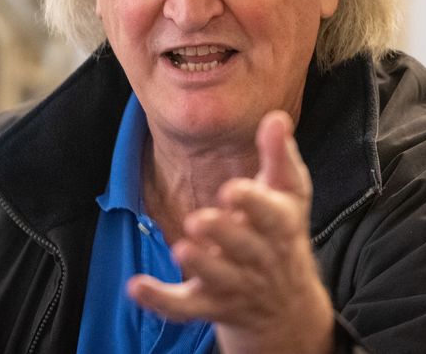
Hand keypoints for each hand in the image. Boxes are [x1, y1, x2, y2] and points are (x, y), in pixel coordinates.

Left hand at [127, 110, 334, 353]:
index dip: (252, 204)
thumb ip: (278, 155)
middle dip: (223, 235)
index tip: (230, 189)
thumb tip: (276, 116)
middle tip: (199, 220)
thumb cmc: (282, 234)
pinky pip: (185, 308)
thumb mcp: (289, 193)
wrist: (287, 306)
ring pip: (218, 279)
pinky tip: (136, 287)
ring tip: (181, 248)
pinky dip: (161, 300)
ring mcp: (234, 284)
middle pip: (243, 249)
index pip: (270, 216)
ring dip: (201, 265)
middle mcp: (259, 259)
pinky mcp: (210, 305)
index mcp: (280, 227)